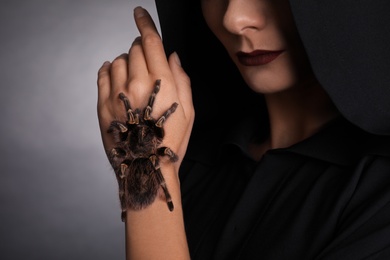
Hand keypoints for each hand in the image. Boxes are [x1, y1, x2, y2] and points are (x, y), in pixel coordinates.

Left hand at [97, 6, 193, 172]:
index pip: (151, 42)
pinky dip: (109, 69)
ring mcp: (117, 94)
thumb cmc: (171, 141)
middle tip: (147, 65)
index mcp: (163, 83)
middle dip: (141, 49)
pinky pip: (103, 74)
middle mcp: (138, 84)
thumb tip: (172, 55)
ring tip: (134, 79)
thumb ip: (182, 78)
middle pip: (134, 49)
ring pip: (118, 60)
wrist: (146, 169)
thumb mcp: (189, 110)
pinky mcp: (103, 105)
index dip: (145, 23)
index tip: (139, 13)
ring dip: (127, 61)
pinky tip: (116, 76)